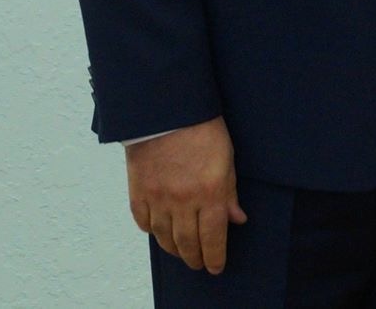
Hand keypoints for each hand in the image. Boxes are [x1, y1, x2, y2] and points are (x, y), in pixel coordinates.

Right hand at [125, 117, 247, 273]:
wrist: (166, 109)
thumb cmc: (202, 129)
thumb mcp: (226, 158)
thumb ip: (229, 193)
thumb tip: (236, 220)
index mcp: (209, 193)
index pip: (213, 239)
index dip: (215, 258)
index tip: (216, 267)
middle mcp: (183, 201)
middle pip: (188, 244)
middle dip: (195, 259)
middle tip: (199, 263)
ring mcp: (158, 198)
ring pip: (165, 239)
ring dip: (175, 250)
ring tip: (182, 252)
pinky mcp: (138, 192)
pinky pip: (144, 223)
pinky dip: (152, 231)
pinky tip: (160, 230)